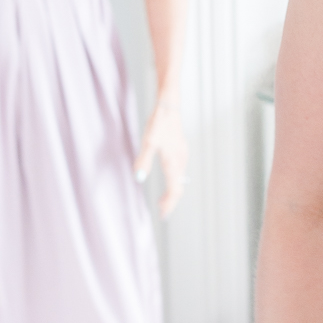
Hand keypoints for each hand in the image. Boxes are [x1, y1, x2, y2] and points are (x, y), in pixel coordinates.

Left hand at [134, 99, 187, 217]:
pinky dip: (174, 181)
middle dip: (171, 200)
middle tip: (162, 210)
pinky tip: (168, 179)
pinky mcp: (181, 150)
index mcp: (173, 162)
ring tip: (163, 199)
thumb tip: (139, 179)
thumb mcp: (148, 142)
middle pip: (179, 187)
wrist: (169, 107)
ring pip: (180, 179)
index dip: (170, 204)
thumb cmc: (158, 124)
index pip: (175, 191)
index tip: (163, 215)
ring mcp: (182, 155)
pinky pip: (180, 171)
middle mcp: (180, 161)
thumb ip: (144, 161)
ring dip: (172, 191)